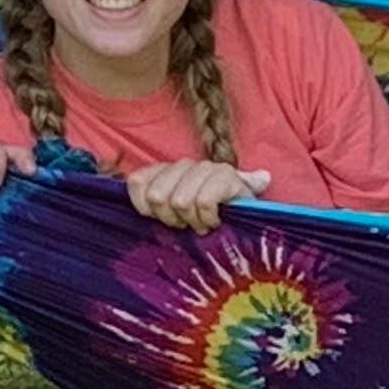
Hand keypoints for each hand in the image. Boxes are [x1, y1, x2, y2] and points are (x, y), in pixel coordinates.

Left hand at [122, 158, 272, 229]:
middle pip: (156, 196)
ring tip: (202, 224)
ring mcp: (208, 168)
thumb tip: (134, 179)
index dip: (146, 208)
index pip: (137, 181)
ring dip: (193, 221)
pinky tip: (215, 221)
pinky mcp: (228, 177)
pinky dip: (208, 218)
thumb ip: (150, 200)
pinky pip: (204, 202)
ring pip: (180, 201)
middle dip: (171, 219)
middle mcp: (185, 164)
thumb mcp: (175, 214)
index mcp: (167, 170)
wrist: (253, 216)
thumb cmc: (208, 218)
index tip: (163, 219)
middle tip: (186, 224)